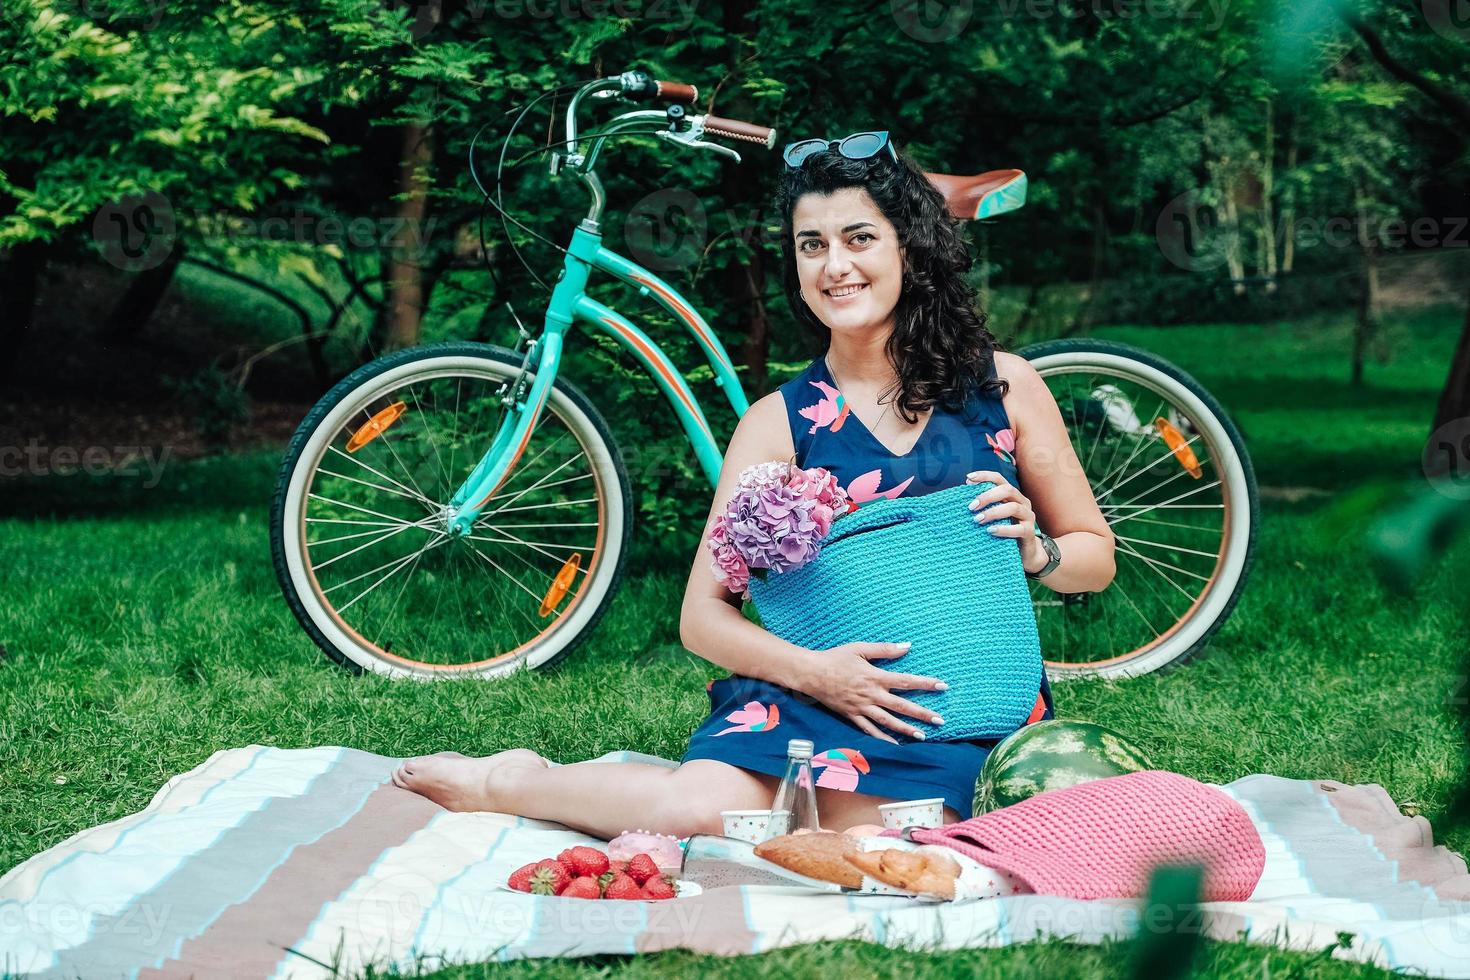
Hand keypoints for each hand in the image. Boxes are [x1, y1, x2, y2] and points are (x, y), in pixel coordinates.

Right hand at [797, 641, 947, 742]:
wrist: (811, 674)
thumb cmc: (835, 658)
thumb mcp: (860, 648)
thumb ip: (884, 649)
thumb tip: (907, 646)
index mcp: (875, 676)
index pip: (906, 681)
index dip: (926, 683)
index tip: (943, 686)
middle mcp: (871, 695)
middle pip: (901, 706)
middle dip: (922, 713)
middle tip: (940, 720)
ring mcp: (862, 707)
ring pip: (888, 721)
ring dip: (906, 729)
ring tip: (923, 736)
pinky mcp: (852, 716)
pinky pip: (869, 730)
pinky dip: (882, 739)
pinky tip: (895, 745)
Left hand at [966, 469, 1047, 574]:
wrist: (1023, 552)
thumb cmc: (1004, 530)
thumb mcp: (992, 516)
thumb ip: (982, 505)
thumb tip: (963, 493)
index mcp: (1011, 495)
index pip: (999, 479)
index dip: (985, 476)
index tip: (968, 478)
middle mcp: (1022, 502)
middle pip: (1007, 490)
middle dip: (987, 496)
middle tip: (971, 507)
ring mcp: (1028, 516)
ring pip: (1013, 507)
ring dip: (993, 512)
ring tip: (977, 520)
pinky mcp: (1030, 532)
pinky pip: (1019, 529)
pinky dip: (1003, 529)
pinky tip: (990, 531)